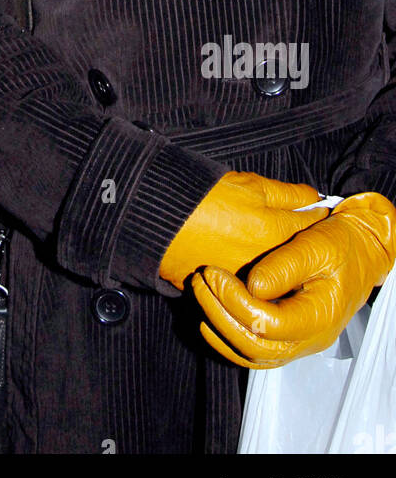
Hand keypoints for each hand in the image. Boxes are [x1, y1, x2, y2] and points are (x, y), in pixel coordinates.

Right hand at [158, 171, 327, 289]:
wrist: (153, 219)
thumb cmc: (200, 197)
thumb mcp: (248, 185)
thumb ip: (286, 193)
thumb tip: (312, 197)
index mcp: (274, 234)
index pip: (312, 226)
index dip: (319, 216)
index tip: (323, 212)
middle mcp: (265, 265)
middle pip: (292, 256)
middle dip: (297, 243)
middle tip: (293, 228)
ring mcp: (244, 282)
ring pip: (270, 274)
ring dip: (271, 261)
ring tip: (258, 242)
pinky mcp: (221, 292)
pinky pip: (244, 285)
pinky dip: (246, 274)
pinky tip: (235, 255)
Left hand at [191, 191, 395, 366]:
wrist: (360, 250)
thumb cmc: (340, 244)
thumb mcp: (316, 245)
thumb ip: (286, 266)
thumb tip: (253, 286)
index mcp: (319, 317)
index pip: (267, 324)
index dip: (234, 301)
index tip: (213, 273)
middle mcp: (308, 339)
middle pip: (254, 346)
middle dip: (219, 315)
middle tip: (199, 282)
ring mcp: (298, 343)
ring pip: (251, 355)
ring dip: (219, 328)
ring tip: (199, 295)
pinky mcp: (288, 337)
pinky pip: (254, 352)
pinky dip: (228, 339)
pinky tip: (209, 317)